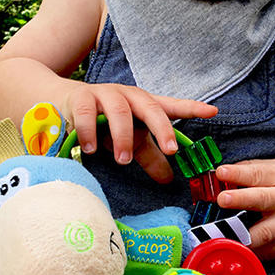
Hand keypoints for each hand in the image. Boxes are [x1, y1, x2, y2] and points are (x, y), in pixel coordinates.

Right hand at [63, 82, 216, 182]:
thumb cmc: (102, 121)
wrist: (61, 102)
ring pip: (119, 111)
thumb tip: (169, 180)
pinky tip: (91, 149)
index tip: (212, 112)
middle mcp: (127, 96)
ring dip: (123, 136)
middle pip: (150, 106)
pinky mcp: (81, 98)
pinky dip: (90, 132)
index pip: (170, 105)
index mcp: (142, 105)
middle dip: (162, 128)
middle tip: (171, 150)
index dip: (191, 108)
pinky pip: (88, 113)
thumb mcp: (128, 139)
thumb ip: (149, 156)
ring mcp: (104, 94)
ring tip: (124, 161)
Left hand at [215, 159, 274, 259]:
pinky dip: (254, 252)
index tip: (221, 172)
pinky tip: (238, 251)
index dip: (237, 173)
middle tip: (222, 199)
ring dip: (244, 235)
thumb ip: (251, 169)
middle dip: (241, 200)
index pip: (256, 173)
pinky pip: (270, 251)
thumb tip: (222, 175)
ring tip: (226, 237)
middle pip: (261, 200)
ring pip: (266, 232)